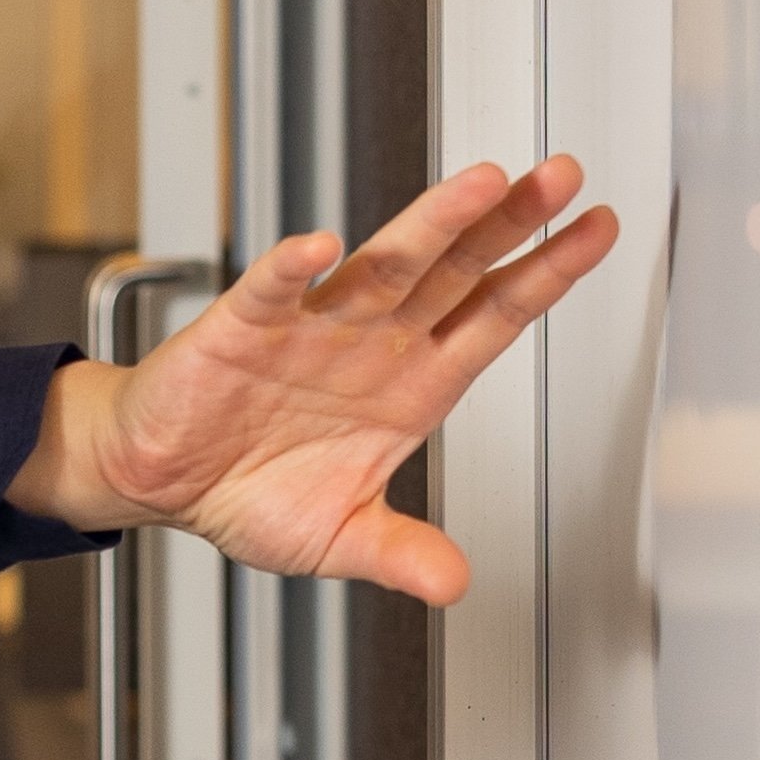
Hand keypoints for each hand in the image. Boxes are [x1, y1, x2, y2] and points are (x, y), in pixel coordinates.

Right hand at [7, 157, 618, 604]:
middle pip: (455, 272)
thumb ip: (400, 553)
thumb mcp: (338, 538)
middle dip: (512, 224)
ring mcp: (310, 330)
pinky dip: (292, 269)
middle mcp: (371, 344)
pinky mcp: (240, 329)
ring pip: (383, 266)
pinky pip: (271, 291)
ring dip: (433, 224)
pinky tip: (318, 246)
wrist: (161, 479)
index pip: (493, 319)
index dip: (547, 275)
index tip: (598, 230)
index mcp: (409, 388)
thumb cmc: (247, 492)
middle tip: (562, 176)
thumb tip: (454, 583)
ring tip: (482, 186)